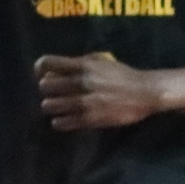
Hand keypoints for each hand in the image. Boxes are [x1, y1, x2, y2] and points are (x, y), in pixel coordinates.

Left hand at [35, 53, 167, 130]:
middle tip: (52, 93)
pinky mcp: (90, 119)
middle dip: (46, 89)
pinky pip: (63, 122)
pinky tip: (61, 120)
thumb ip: (80, 64)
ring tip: (56, 107)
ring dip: (51, 106)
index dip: (40, 68)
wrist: (145, 92)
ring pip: (51, 105)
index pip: (49, 63)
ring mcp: (85, 102)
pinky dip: (59, 121)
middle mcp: (81, 82)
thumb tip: (56, 70)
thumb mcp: (101, 61)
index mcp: (84, 65)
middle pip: (46, 86)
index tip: (41, 74)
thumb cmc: (122, 75)